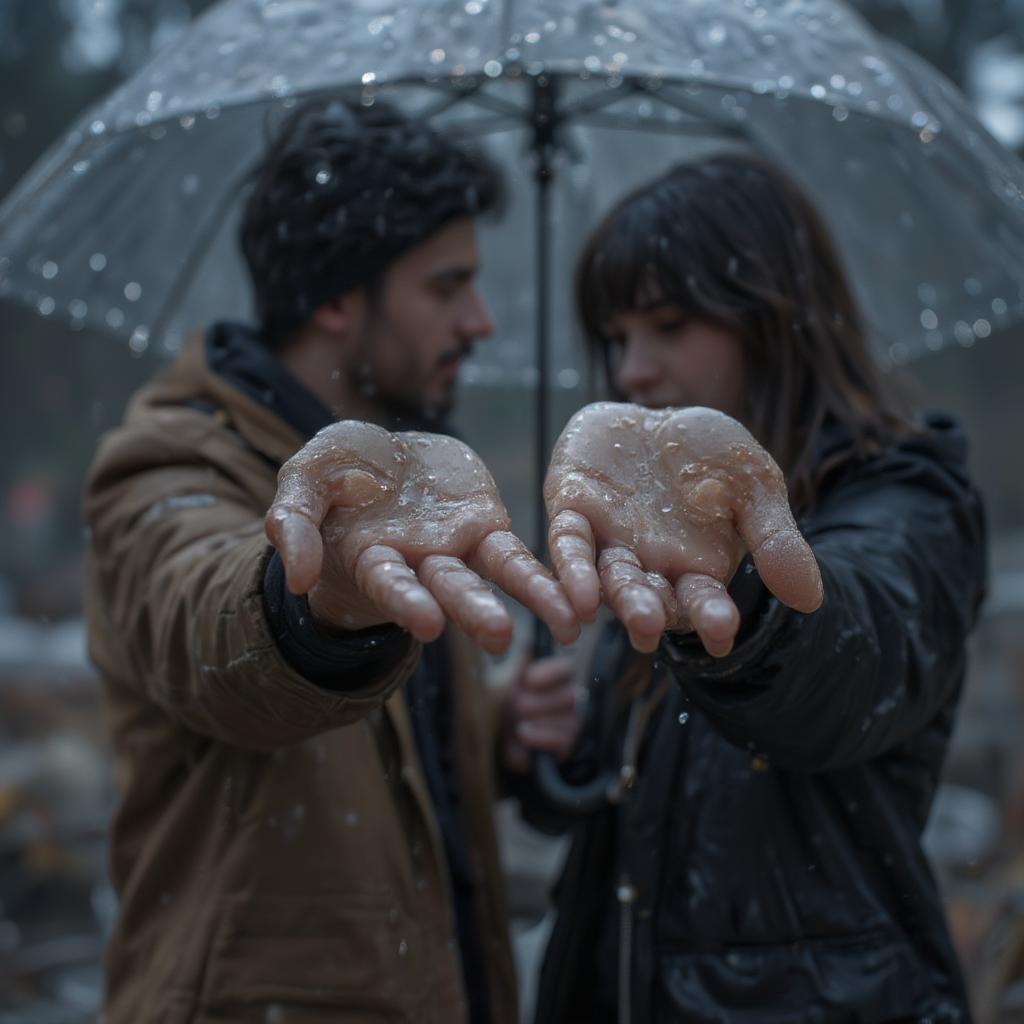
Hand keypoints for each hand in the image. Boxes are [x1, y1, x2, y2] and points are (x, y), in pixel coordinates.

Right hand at [265, 421, 579, 653]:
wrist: (380, 459)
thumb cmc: (336, 476)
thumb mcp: (304, 480)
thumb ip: (293, 521)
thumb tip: (299, 577)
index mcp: (372, 555)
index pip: (389, 581)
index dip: (405, 600)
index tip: (426, 622)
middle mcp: (419, 562)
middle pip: (449, 587)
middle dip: (472, 610)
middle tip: (500, 635)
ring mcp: (457, 547)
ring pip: (495, 576)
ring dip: (530, 600)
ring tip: (567, 627)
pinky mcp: (488, 527)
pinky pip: (519, 554)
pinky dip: (546, 575)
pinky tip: (581, 597)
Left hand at [500, 657, 580, 774]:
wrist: (489, 742)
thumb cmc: (497, 705)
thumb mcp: (502, 680)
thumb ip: (517, 660)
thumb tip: (522, 635)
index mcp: (553, 678)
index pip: (566, 669)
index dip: (550, 673)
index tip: (527, 680)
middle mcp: (567, 700)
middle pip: (569, 697)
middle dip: (537, 703)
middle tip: (515, 707)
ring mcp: (568, 725)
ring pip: (569, 722)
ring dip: (538, 723)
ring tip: (517, 726)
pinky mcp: (564, 749)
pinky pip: (563, 743)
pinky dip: (540, 740)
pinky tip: (521, 738)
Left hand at [544, 402, 822, 655]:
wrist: (661, 413)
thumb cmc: (710, 456)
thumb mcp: (754, 486)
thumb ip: (774, 538)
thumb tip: (810, 600)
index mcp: (694, 568)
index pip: (703, 602)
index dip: (711, 620)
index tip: (721, 637)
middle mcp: (648, 564)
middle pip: (648, 597)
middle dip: (650, 612)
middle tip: (651, 628)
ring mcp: (607, 540)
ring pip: (607, 578)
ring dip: (612, 597)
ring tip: (621, 615)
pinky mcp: (571, 509)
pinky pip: (567, 543)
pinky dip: (570, 567)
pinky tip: (576, 594)